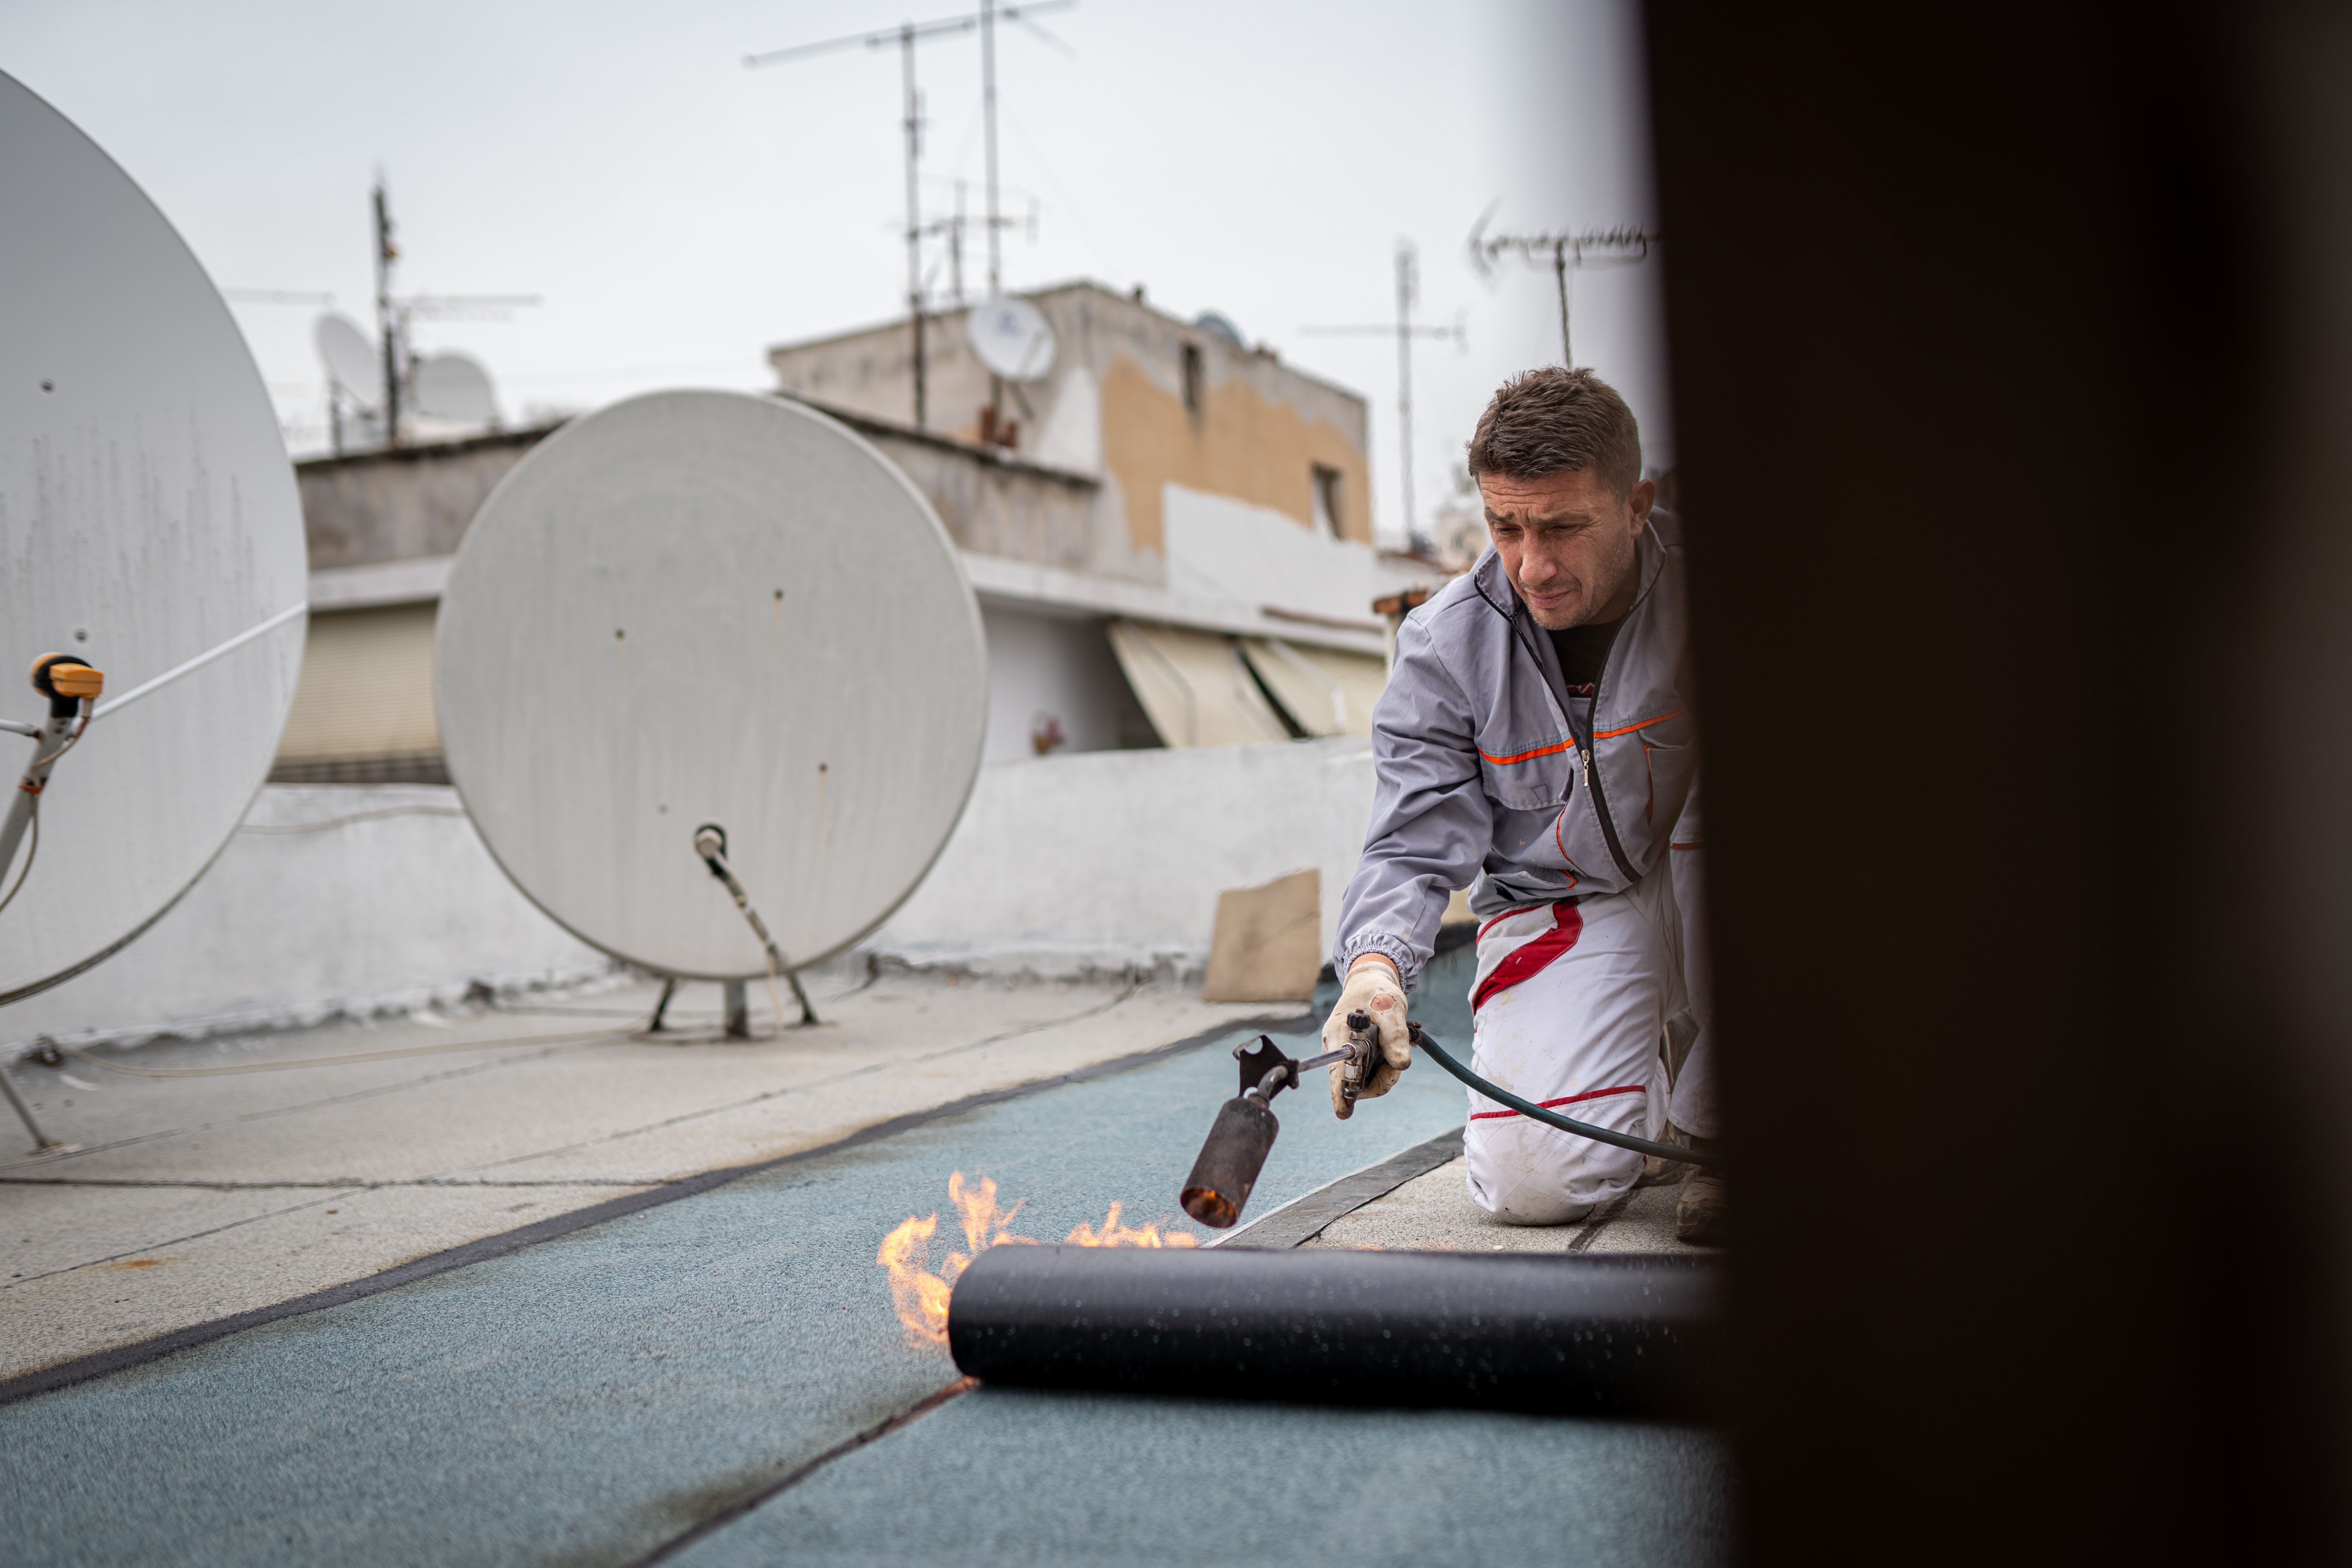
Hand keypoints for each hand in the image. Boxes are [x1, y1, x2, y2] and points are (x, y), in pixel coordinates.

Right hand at [1323, 956, 1410, 1119]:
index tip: (1343, 1112)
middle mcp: (1337, 1045)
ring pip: (1364, 1077)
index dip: (1340, 1092)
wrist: (1373, 981)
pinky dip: (1383, 1067)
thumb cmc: (1378, 992)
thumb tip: (1402, 1065)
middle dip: (1379, 1078)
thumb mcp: (1391, 1009)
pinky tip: (1391, 1052)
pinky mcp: (1355, 1054)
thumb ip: (1395, 1037)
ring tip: (1396, 1051)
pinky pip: (1368, 1070)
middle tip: (1396, 1065)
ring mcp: (1345, 1051)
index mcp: (1339, 1033)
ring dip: (1384, 1072)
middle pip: (1354, 1078)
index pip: (1338, 1069)